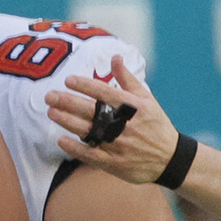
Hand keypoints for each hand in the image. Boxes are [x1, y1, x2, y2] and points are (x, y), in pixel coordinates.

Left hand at [48, 58, 182, 187]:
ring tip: (52, 112)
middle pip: (92, 111)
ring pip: (89, 132)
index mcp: (133, 108)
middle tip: (50, 96)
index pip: (105, 93)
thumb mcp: (147, 100)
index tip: (68, 80)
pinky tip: (62, 140)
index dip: (85, 86)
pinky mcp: (116, 163)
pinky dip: (76, 148)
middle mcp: (125, 125)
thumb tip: (115, 57)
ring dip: (67, 121)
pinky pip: (92, 155)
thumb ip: (128, 79)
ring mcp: (119, 145)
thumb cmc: (156, 125)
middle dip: (68, 102)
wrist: (171, 159)